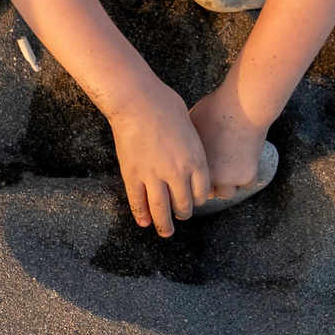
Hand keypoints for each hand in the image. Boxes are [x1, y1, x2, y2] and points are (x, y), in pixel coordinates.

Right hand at [109, 89, 210, 236]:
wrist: (137, 102)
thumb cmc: (165, 105)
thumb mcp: (189, 126)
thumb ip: (190, 146)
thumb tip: (186, 153)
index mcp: (195, 160)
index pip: (201, 191)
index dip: (198, 199)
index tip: (194, 200)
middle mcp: (177, 173)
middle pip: (183, 203)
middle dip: (183, 212)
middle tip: (181, 215)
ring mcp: (154, 176)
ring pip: (161, 208)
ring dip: (164, 224)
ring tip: (165, 232)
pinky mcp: (133, 175)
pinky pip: (138, 201)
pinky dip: (141, 214)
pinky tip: (143, 222)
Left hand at [189, 87, 267, 199]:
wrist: (242, 108)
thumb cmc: (214, 110)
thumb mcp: (190, 126)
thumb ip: (186, 144)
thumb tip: (179, 148)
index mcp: (192, 166)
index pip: (188, 187)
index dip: (193, 181)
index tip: (197, 176)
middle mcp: (209, 176)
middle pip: (208, 193)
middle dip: (210, 184)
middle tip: (214, 172)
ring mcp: (230, 178)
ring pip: (227, 193)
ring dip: (228, 184)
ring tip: (228, 169)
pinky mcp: (248, 175)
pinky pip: (248, 185)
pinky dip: (247, 177)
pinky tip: (244, 164)